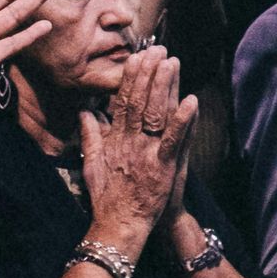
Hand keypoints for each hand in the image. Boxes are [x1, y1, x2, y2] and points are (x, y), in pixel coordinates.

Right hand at [79, 47, 198, 257]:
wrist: (118, 227)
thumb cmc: (107, 198)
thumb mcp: (91, 163)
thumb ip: (90, 135)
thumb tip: (85, 111)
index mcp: (115, 140)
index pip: (123, 101)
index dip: (132, 78)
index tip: (138, 57)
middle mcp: (130, 142)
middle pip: (140, 101)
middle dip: (149, 73)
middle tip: (159, 50)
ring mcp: (146, 153)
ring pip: (155, 114)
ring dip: (164, 87)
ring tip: (172, 63)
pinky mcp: (162, 167)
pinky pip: (174, 140)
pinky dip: (183, 121)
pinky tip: (191, 101)